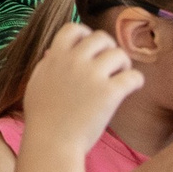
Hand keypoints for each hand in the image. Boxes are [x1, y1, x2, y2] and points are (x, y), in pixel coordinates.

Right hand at [18, 24, 142, 151]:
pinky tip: (131, 89)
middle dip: (108, 48)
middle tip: (110, 64)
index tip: (90, 48)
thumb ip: (47, 65)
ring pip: (119, 54)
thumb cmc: (42, 119)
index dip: (85, 34)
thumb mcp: (37, 84)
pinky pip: (133, 76)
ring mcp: (92, 76)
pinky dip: (136, 81)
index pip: (73, 28)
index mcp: (55, 57)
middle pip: (101, 37)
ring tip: (121, 77)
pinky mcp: (110, 93)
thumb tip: (53, 52)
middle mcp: (74, 61)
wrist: (51, 143)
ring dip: (123, 64)